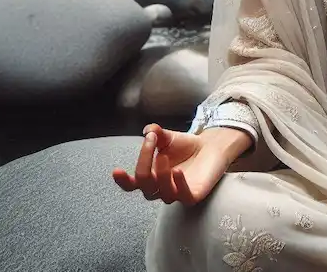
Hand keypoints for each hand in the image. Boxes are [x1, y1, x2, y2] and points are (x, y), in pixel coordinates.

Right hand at [111, 124, 245, 204]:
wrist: (210, 147)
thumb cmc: (185, 146)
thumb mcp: (167, 137)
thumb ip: (156, 134)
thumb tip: (148, 130)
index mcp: (150, 176)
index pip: (132, 184)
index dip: (123, 181)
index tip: (117, 170)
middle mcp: (161, 188)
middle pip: (145, 186)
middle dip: (144, 164)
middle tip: (151, 142)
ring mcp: (177, 193)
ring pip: (163, 193)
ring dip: (161, 176)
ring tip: (163, 157)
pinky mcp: (193, 196)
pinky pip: (184, 197)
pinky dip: (180, 186)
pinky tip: (177, 172)